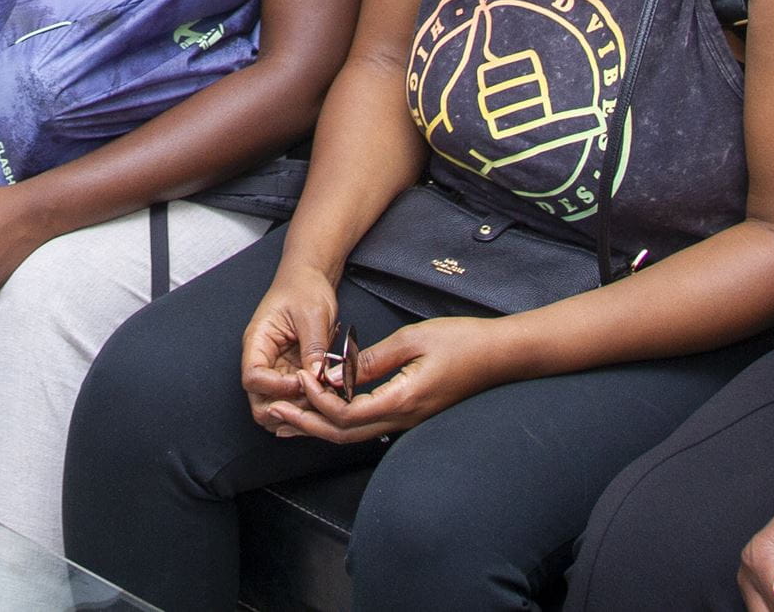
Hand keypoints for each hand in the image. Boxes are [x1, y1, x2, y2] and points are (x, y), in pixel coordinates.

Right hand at [239, 262, 340, 423]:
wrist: (310, 277)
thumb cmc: (305, 288)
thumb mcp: (312, 315)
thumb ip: (314, 348)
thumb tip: (318, 377)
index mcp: (258, 341)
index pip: (253, 378)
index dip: (276, 387)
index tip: (302, 381)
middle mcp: (263, 360)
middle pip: (260, 401)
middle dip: (286, 407)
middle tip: (314, 397)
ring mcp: (277, 369)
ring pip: (277, 406)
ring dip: (298, 410)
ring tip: (324, 398)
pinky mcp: (292, 374)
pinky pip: (295, 399)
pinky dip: (309, 404)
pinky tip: (327, 397)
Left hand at [256, 316, 508, 444]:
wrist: (500, 356)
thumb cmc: (462, 342)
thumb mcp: (413, 339)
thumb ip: (373, 358)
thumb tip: (337, 373)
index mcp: (402, 400)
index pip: (347, 413)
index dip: (319, 401)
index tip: (301, 380)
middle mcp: (403, 419)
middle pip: (344, 434)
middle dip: (306, 425)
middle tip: (273, 415)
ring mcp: (408, 421)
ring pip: (354, 434)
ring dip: (318, 427)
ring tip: (287, 421)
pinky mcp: (411, 415)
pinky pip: (369, 425)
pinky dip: (340, 421)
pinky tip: (325, 412)